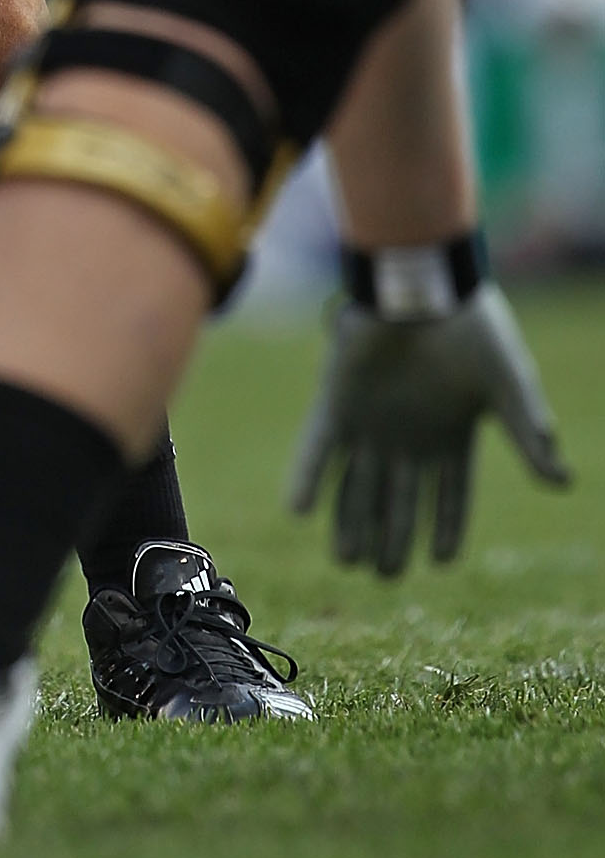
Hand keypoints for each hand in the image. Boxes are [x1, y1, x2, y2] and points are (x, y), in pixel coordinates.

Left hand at [286, 284, 571, 574]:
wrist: (420, 282)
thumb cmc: (469, 327)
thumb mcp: (508, 382)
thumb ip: (529, 431)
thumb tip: (561, 481)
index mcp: (450, 435)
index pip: (449, 496)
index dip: (444, 528)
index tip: (439, 564)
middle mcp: (407, 435)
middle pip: (397, 501)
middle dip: (391, 539)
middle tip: (385, 575)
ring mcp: (369, 420)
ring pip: (356, 485)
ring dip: (349, 522)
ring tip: (347, 561)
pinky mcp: (336, 401)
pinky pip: (316, 448)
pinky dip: (306, 477)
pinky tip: (297, 509)